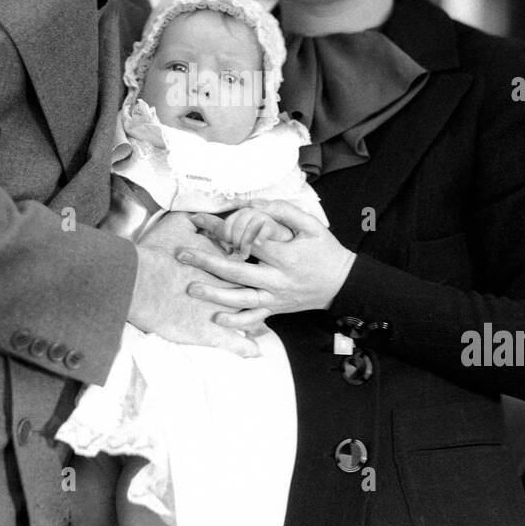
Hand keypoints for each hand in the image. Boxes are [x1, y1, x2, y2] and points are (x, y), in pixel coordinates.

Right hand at [128, 211, 261, 357]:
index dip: (254, 263)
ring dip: (258, 320)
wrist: (138, 281)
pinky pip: (236, 344)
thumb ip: (195, 219)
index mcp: (225, 264)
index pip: (248, 264)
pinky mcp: (210, 333)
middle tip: (269, 292)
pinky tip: (254, 351)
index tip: (256, 264)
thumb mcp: (177, 226)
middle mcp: (229, 288)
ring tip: (262, 324)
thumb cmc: (156, 254)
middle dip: (264, 292)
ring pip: (251, 318)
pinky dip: (246, 348)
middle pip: (255, 291)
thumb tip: (202, 212)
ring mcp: (222, 312)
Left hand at [180, 200, 356, 330]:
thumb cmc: (326, 252)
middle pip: (237, 270)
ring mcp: (276, 298)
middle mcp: (278, 279)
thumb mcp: (312, 226)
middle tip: (182, 254)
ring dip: (214, 294)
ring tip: (191, 288)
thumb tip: (256, 203)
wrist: (342, 284)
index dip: (222, 228)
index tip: (200, 220)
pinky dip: (236, 322)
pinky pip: (254, 318)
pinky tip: (217, 319)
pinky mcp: (276, 310)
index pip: (247, 239)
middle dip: (206, 261)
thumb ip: (284, 212)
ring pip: (241, 298)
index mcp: (285, 255)